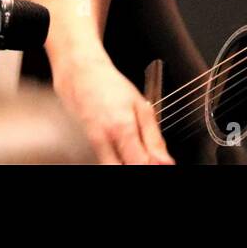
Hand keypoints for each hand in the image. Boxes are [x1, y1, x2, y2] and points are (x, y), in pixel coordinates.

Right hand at [52, 54, 173, 164]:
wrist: (80, 77)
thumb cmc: (112, 87)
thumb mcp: (142, 107)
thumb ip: (155, 138)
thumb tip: (166, 162)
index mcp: (122, 128)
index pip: (140, 164)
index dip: (154, 166)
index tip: (162, 162)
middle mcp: (104, 142)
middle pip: (123, 170)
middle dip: (140, 166)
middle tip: (150, 158)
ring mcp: (93, 147)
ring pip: (113, 168)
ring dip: (129, 162)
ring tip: (139, 151)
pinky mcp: (89, 148)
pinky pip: (106, 162)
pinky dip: (119, 160)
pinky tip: (126, 150)